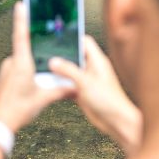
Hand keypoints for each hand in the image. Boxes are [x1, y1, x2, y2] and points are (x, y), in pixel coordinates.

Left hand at [0, 2, 72, 132]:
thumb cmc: (18, 110)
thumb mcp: (43, 99)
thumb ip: (60, 90)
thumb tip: (76, 86)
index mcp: (21, 63)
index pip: (22, 35)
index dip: (22, 18)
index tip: (21, 4)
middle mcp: (11, 63)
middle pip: (27, 52)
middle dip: (38, 58)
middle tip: (43, 70)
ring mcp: (4, 71)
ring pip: (23, 65)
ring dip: (31, 71)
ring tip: (36, 88)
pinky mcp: (2, 79)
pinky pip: (15, 73)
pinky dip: (23, 78)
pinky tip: (27, 92)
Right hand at [49, 36, 142, 154]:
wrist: (115, 121)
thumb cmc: (108, 100)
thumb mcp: (85, 82)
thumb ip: (68, 70)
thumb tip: (53, 61)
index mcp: (97, 61)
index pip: (84, 42)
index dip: (72, 38)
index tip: (57, 37)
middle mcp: (91, 69)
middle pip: (74, 56)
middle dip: (61, 56)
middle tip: (46, 53)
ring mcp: (86, 81)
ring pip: (69, 72)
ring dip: (59, 72)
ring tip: (43, 68)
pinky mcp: (82, 93)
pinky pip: (68, 85)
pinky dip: (60, 85)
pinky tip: (49, 85)